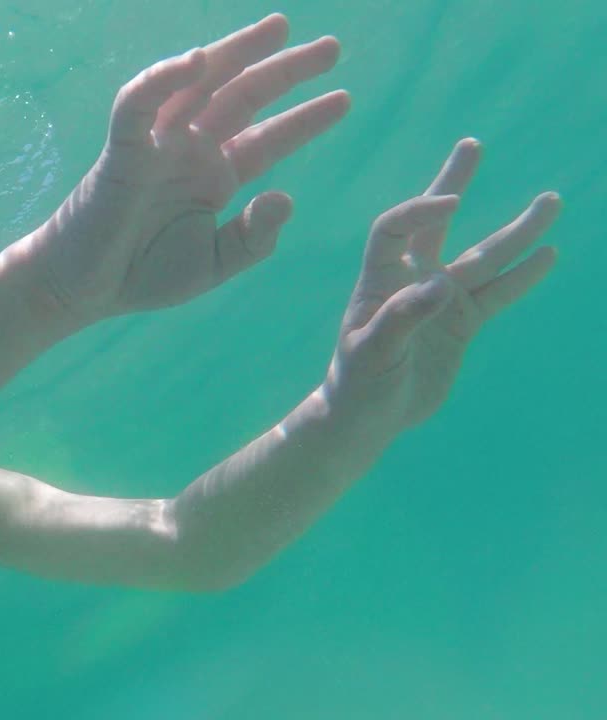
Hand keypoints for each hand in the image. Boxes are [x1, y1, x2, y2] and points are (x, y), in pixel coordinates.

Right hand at [16, 14, 348, 326]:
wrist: (85, 291)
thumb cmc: (142, 276)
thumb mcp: (214, 264)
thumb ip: (253, 238)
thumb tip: (286, 196)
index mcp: (214, 177)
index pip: (267, 137)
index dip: (305, 118)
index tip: (344, 98)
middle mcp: (191, 151)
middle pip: (244, 97)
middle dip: (285, 70)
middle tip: (331, 47)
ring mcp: (158, 145)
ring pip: (200, 84)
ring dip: (237, 53)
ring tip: (280, 28)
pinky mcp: (123, 149)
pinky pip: (140, 104)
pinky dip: (165, 78)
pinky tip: (199, 59)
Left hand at [321, 138, 561, 433]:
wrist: (368, 416)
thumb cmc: (358, 383)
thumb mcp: (372, 353)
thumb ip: (403, 319)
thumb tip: (441, 287)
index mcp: (378, 280)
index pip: (394, 229)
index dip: (418, 211)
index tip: (450, 204)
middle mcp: (411, 280)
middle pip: (435, 223)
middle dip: (453, 183)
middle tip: (472, 144)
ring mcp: (440, 300)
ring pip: (483, 256)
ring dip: (516, 231)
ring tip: (551, 200)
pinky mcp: (462, 323)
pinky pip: (498, 293)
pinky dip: (523, 275)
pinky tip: (549, 254)